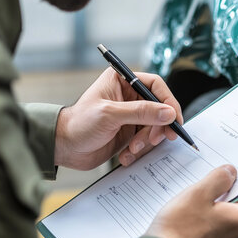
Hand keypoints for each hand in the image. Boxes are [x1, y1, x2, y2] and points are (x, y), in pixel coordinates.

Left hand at [54, 68, 182, 169]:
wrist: (63, 148)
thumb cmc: (79, 124)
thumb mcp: (111, 115)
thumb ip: (141, 112)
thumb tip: (168, 112)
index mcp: (122, 81)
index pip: (155, 85)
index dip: (168, 102)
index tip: (174, 119)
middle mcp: (129, 97)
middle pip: (159, 108)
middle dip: (158, 126)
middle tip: (154, 139)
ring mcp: (130, 116)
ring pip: (155, 127)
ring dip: (146, 141)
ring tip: (132, 148)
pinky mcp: (130, 133)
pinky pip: (146, 141)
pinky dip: (140, 150)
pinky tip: (126, 155)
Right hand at [146, 165, 237, 237]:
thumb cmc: (179, 227)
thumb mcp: (199, 192)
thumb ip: (219, 179)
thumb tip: (230, 172)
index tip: (227, 173)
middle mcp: (236, 236)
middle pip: (235, 206)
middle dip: (222, 194)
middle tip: (204, 185)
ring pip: (221, 219)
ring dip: (210, 208)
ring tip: (191, 202)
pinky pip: (209, 231)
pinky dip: (201, 222)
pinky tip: (186, 217)